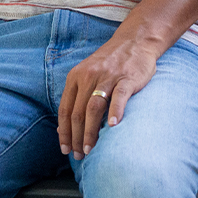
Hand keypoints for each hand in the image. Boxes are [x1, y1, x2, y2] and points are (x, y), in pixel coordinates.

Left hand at [57, 30, 158, 160]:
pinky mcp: (126, 78)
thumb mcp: (87, 75)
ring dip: (91, 131)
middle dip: (76, 136)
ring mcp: (107, 77)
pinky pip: (119, 96)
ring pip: (94, 107)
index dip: (63, 131)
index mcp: (75, 77)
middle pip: (77, 112)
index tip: (64, 148)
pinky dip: (115, 111)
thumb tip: (67, 124)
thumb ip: (78, 95)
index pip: (64, 109)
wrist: (133, 42)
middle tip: (79, 155)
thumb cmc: (109, 64)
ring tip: (90, 149)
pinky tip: (113, 126)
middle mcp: (88, 77)